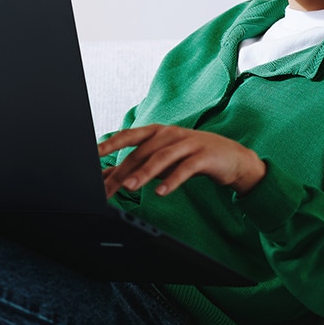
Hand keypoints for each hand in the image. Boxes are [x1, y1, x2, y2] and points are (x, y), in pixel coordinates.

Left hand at [98, 125, 265, 198]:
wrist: (232, 157)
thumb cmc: (190, 157)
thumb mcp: (160, 161)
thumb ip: (135, 167)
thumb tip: (106, 177)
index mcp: (156, 132)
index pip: (128, 137)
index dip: (110, 144)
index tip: (92, 155)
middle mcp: (169, 134)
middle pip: (141, 152)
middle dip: (122, 171)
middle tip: (107, 188)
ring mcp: (187, 143)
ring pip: (161, 157)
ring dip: (144, 173)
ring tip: (129, 187)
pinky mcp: (203, 156)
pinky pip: (185, 168)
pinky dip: (172, 180)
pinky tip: (160, 192)